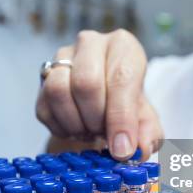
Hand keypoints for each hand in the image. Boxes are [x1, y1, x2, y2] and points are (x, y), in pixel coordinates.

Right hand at [36, 29, 163, 159]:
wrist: (104, 98)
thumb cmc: (127, 102)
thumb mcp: (146, 117)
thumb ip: (149, 133)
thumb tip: (140, 149)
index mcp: (123, 46)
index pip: (121, 78)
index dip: (121, 118)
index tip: (122, 149)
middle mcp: (90, 44)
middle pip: (86, 83)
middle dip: (96, 119)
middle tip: (104, 134)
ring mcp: (61, 58)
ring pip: (58, 91)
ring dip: (75, 123)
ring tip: (90, 131)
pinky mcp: (43, 78)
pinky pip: (44, 108)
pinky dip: (61, 128)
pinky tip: (76, 129)